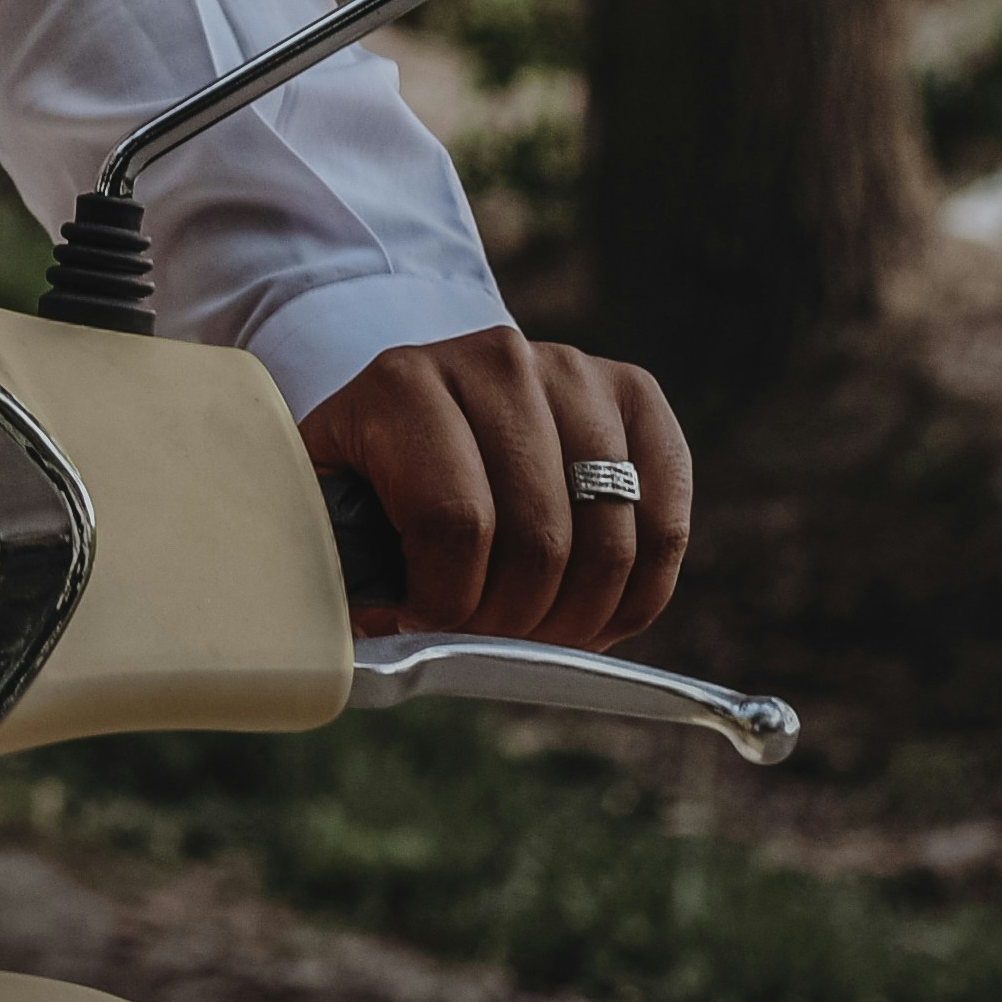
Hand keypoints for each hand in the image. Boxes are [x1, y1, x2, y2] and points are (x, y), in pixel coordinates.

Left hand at [296, 327, 687, 648]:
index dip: (450, 604)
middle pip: (540, 543)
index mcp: (405, 384)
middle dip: (516, 624)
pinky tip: (598, 609)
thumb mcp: (336, 503)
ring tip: (539, 630)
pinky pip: (666, 522)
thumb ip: (346, 563)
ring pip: (609, 545)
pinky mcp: (633, 394)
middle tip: (489, 637)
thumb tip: (381, 639)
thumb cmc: (379, 472)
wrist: (431, 395)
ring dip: (580, 619)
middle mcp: (497, 361)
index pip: (457, 525)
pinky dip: (640, 591)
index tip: (427, 620)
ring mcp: (572, 372)